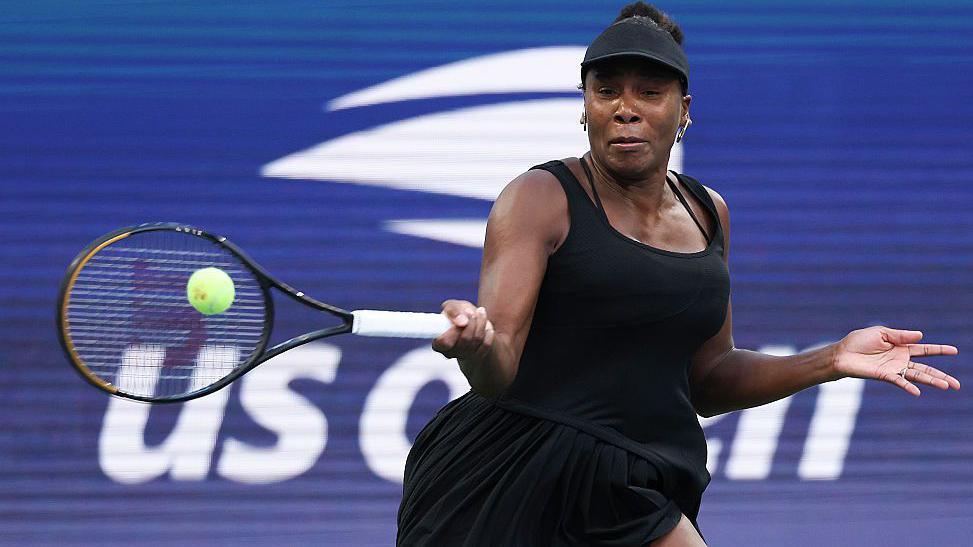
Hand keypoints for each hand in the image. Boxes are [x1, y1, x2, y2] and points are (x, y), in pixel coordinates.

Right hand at [432, 300, 494, 360]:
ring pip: (477, 340)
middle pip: (465, 339)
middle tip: (472, 311)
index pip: (445, 342)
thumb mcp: (452, 306)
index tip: (462, 317)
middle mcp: (450, 353)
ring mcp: (464, 356)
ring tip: (480, 312)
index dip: (455, 330)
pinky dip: (488, 333)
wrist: (470, 321)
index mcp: (438, 343)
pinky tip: (487, 324)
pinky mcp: (477, 356)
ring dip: (481, 323)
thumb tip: (462, 321)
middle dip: (471, 322)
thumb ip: (453, 311)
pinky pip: (486, 345)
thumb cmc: (457, 313)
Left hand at [832, 326, 960, 395]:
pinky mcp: (884, 375)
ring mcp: (894, 369)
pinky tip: (917, 391)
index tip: (955, 351)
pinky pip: (899, 381)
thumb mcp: (881, 333)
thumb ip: (901, 335)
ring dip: (931, 381)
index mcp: (901, 347)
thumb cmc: (859, 341)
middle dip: (941, 375)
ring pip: (917, 376)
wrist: (842, 353)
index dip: (939, 350)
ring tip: (946, 386)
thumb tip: (921, 335)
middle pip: (926, 369)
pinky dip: (908, 386)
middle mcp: (901, 360)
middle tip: (958, 385)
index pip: (925, 350)